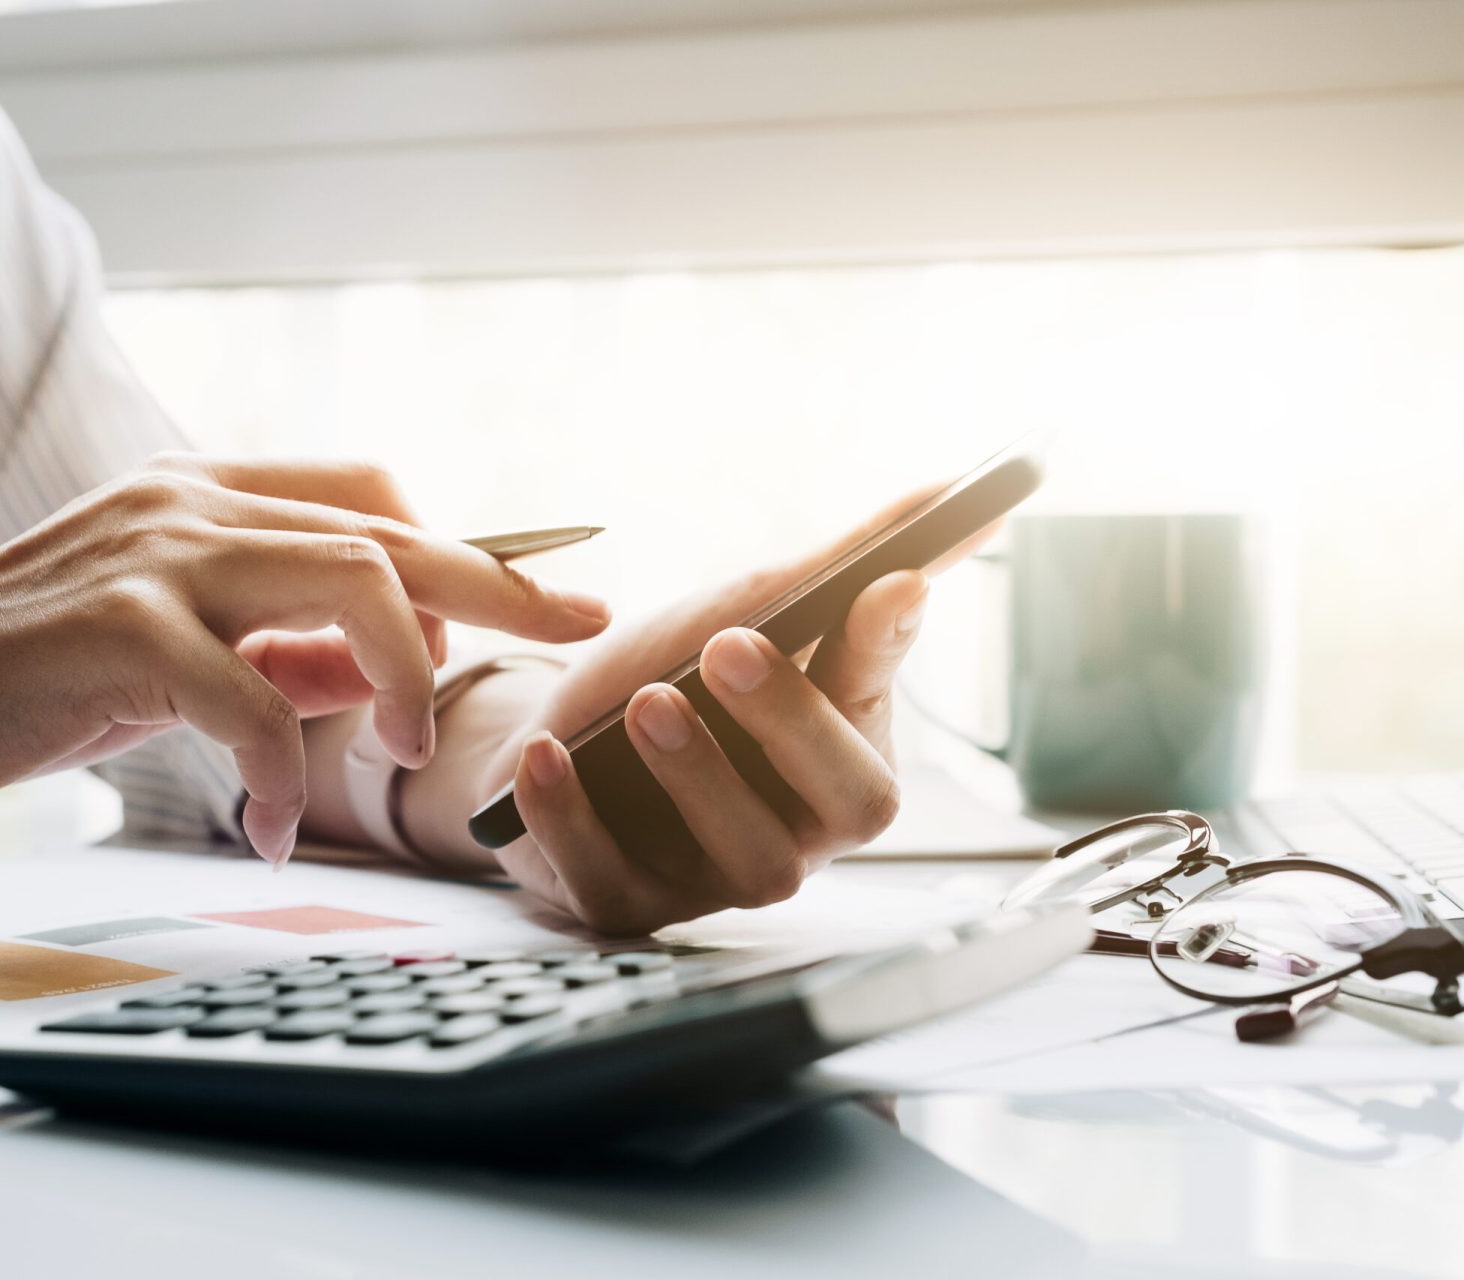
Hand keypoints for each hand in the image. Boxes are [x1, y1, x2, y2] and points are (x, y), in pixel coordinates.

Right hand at [0, 455, 609, 859]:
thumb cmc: (11, 681)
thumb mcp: (157, 654)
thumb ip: (265, 648)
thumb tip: (371, 671)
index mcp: (199, 497)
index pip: (366, 492)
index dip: (462, 541)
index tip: (534, 595)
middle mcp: (187, 503)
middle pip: (388, 527)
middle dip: (501, 581)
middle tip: (583, 626)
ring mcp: (153, 555)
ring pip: (348, 581)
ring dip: (404, 671)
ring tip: (407, 751)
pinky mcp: (114, 628)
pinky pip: (250, 696)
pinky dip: (280, 772)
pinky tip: (268, 827)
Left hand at [467, 490, 966, 933]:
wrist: (554, 740)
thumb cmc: (672, 677)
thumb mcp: (747, 611)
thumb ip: (847, 568)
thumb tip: (973, 504)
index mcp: (847, 756)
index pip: (886, 705)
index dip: (884, 651)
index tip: (887, 583)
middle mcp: (803, 832)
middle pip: (846, 804)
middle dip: (794, 722)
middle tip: (730, 645)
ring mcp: (718, 881)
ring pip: (747, 860)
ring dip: (697, 774)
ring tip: (645, 701)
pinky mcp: (629, 907)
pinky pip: (613, 883)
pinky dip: (576, 821)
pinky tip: (548, 757)